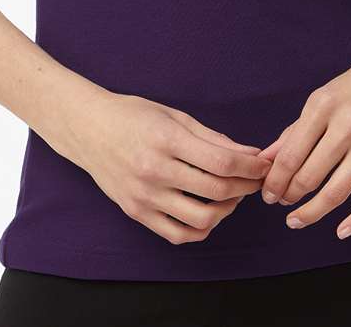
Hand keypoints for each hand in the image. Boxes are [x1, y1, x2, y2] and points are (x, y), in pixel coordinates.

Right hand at [63, 89, 274, 245]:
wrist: (88, 129)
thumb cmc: (133, 115)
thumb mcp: (173, 115)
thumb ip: (212, 137)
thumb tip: (249, 154)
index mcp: (166, 139)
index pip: (221, 162)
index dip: (250, 167)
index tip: (263, 165)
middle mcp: (155, 170)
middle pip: (216, 189)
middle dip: (245, 186)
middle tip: (254, 180)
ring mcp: (144, 195)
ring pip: (201, 219)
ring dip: (226, 210)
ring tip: (231, 196)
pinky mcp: (136, 213)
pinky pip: (178, 234)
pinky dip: (201, 229)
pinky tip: (209, 213)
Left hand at [255, 27, 350, 239]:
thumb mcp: (322, 99)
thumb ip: (294, 131)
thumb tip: (265, 160)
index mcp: (323, 106)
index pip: (290, 155)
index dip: (274, 181)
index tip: (267, 194)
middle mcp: (347, 124)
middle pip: (310, 176)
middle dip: (290, 197)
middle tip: (282, 205)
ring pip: (338, 191)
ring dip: (313, 212)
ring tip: (298, 219)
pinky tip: (341, 230)